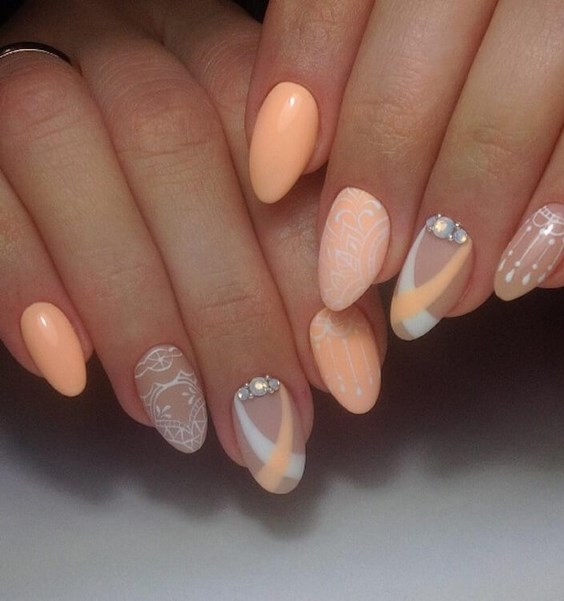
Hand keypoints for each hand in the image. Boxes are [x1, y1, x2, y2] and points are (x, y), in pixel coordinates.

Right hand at [0, 0, 386, 492]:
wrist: (52, 149)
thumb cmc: (167, 188)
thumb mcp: (246, 209)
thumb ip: (297, 262)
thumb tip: (348, 362)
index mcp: (211, 50)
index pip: (276, 144)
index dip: (311, 268)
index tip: (346, 378)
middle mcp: (124, 43)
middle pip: (176, 147)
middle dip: (232, 309)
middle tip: (269, 426)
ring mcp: (34, 71)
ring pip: (68, 159)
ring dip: (135, 312)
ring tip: (183, 420)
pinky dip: (26, 286)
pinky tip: (71, 370)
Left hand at [246, 0, 563, 339]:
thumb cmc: (476, 31)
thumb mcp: (413, 21)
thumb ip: (353, 56)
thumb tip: (281, 155)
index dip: (301, 78)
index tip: (272, 176)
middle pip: (420, 55)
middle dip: (380, 171)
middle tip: (353, 270)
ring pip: (513, 100)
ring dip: (466, 212)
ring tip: (438, 293)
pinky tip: (531, 268)